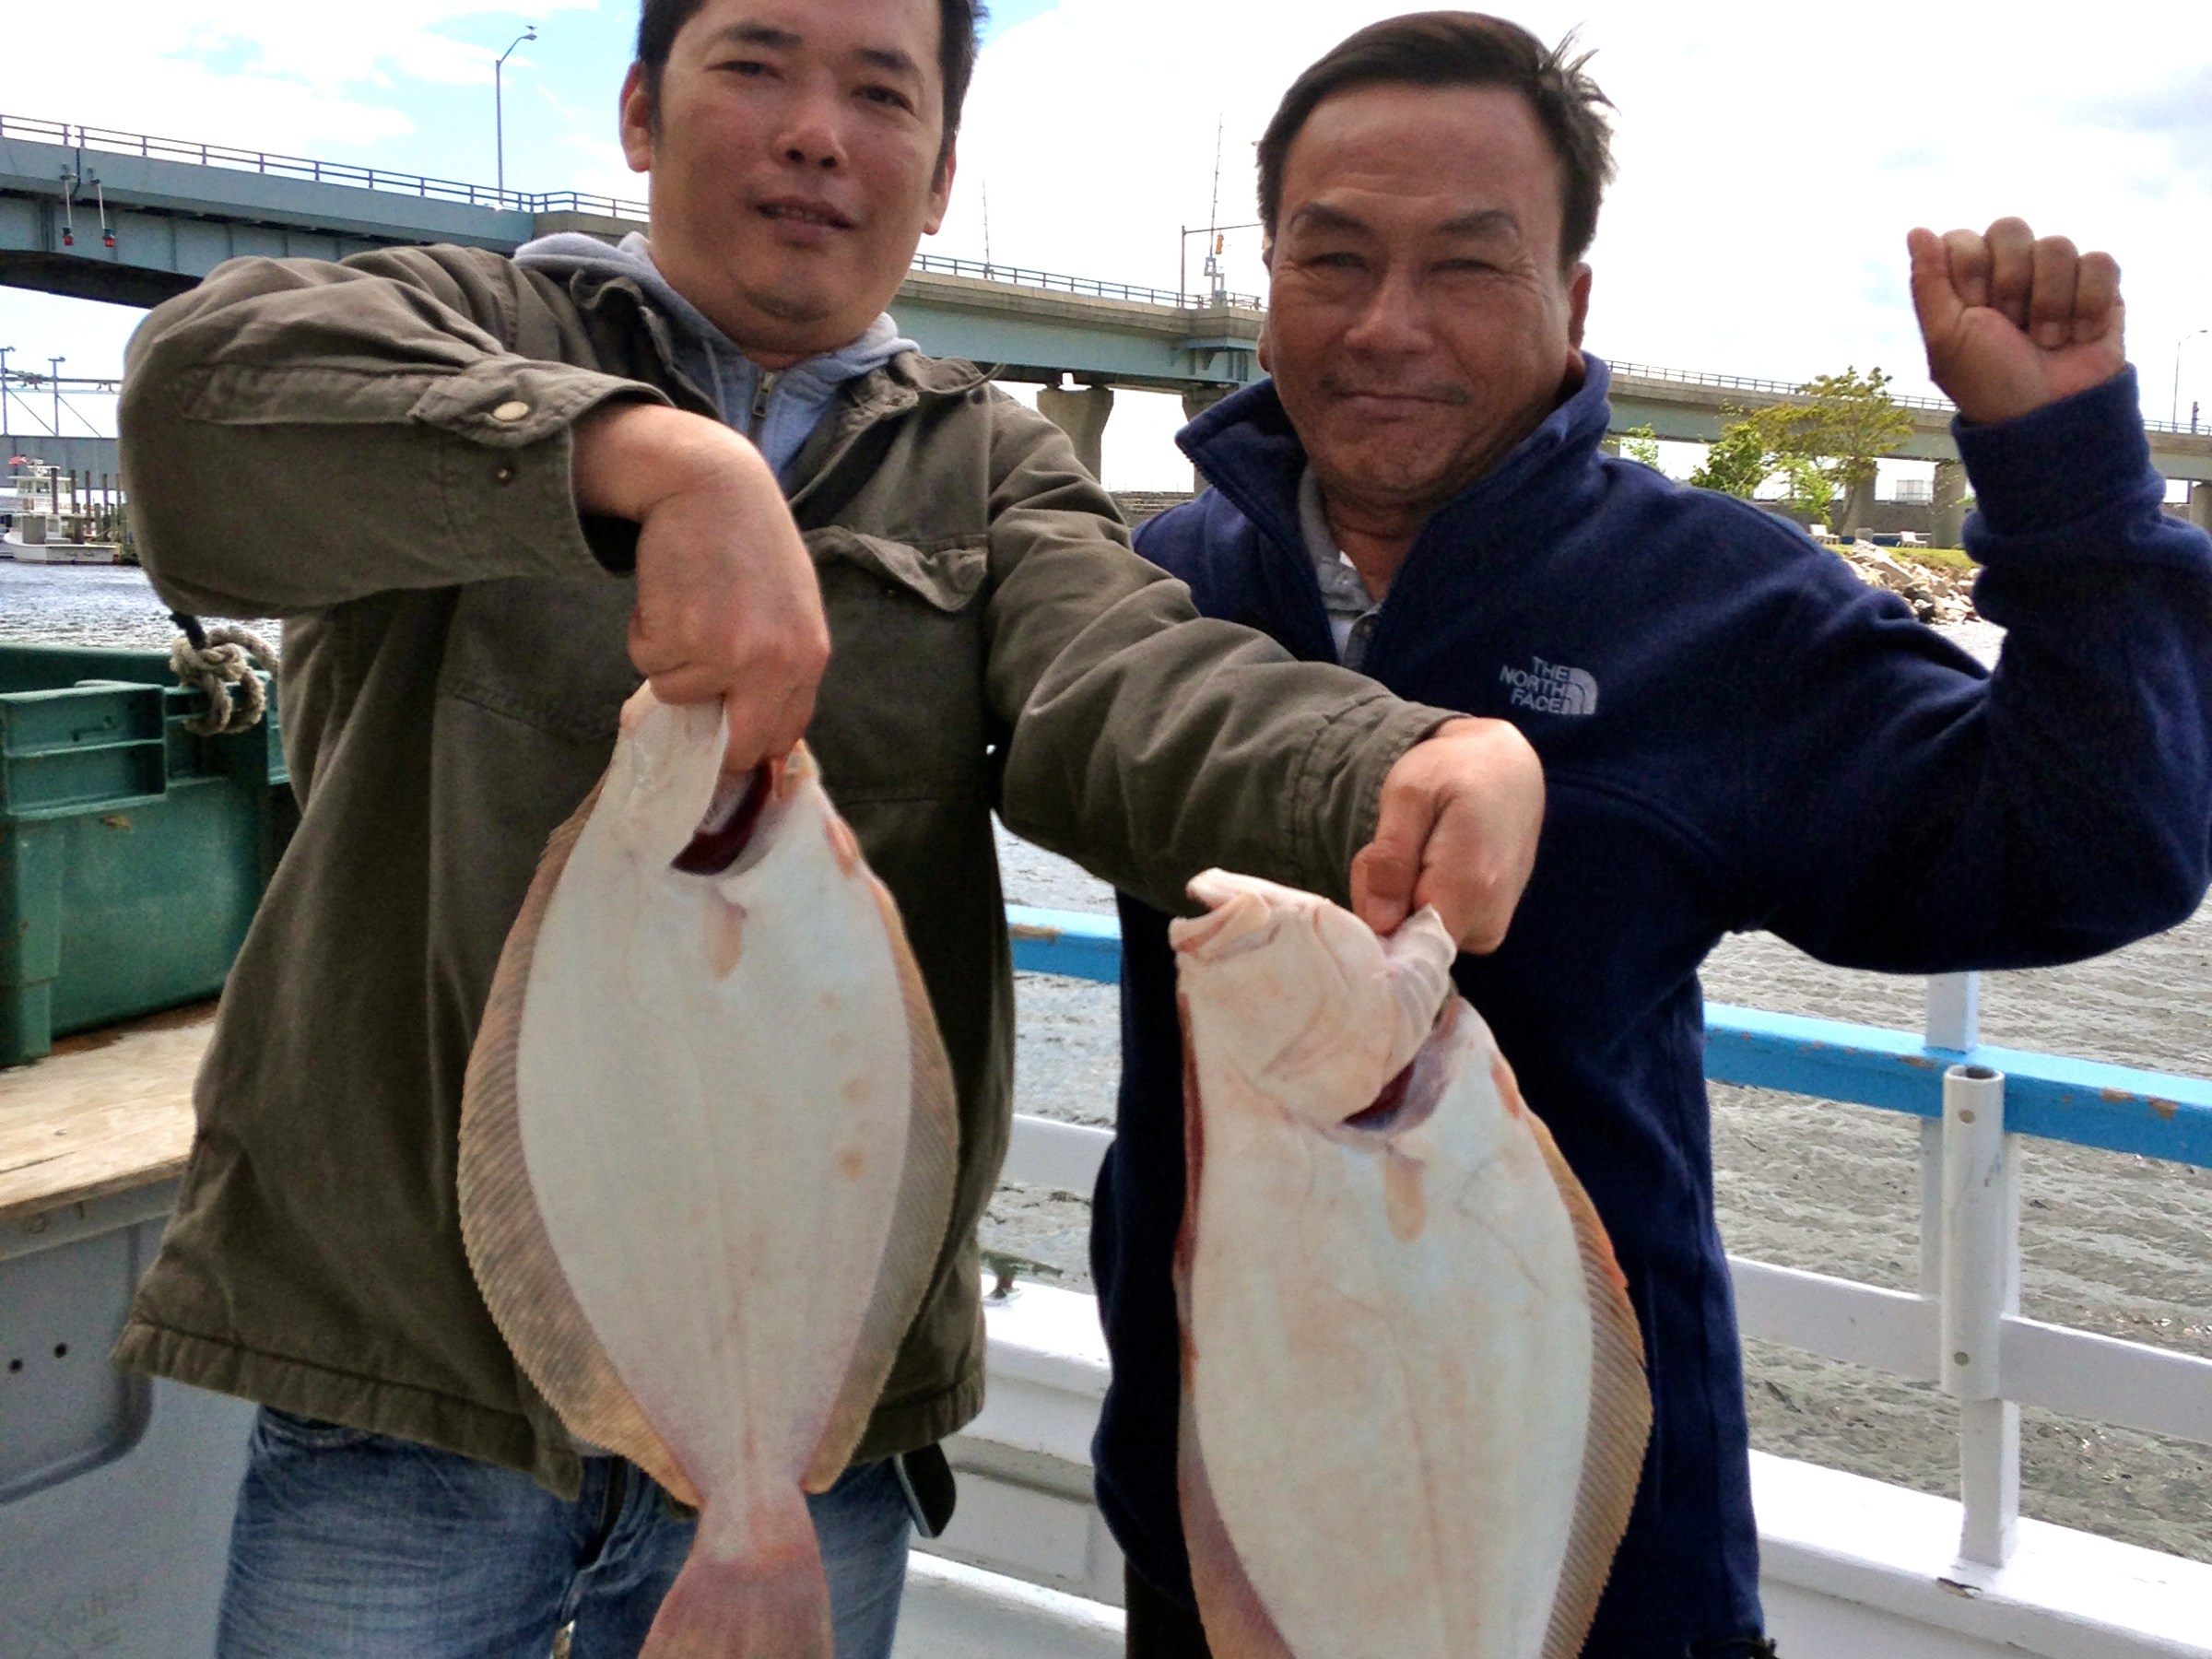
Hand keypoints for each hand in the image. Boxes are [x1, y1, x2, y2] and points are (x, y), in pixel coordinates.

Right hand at [572, 403, 829, 775]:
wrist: (712, 484)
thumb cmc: (747, 542)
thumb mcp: (786, 608)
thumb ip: (776, 664)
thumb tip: (749, 728)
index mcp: (809, 658)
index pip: (784, 735)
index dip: (749, 745)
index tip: (725, 745)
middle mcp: (776, 663)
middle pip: (739, 746)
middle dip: (709, 743)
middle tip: (691, 714)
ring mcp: (729, 652)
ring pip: (677, 695)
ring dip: (668, 661)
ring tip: (684, 607)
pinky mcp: (681, 635)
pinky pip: (647, 662)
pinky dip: (644, 634)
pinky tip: (666, 592)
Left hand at [1349, 717, 1543, 953]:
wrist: (1506, 770)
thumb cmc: (1453, 772)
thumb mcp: (1408, 795)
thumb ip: (1390, 859)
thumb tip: (1379, 924)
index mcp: (1469, 888)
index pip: (1402, 944)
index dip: (1374, 915)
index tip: (1375, 866)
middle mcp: (1488, 921)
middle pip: (1403, 939)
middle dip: (1380, 899)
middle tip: (1393, 844)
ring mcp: (1490, 930)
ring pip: (1414, 936)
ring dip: (1395, 898)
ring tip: (1414, 847)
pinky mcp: (1486, 930)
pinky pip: (1432, 931)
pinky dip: (1415, 902)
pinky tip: (1428, 863)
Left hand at [1907, 218, 2124, 425]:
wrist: (2047, 414)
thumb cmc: (1989, 381)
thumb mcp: (1946, 339)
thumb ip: (1929, 283)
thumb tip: (1917, 230)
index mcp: (1968, 280)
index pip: (1964, 237)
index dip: (1971, 269)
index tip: (1976, 307)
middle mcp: (2011, 270)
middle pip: (2010, 228)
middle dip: (2011, 283)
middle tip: (2012, 325)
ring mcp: (2055, 276)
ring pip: (2056, 245)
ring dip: (2050, 303)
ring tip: (2047, 341)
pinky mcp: (2100, 287)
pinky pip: (2099, 262)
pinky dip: (2089, 303)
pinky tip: (2079, 334)